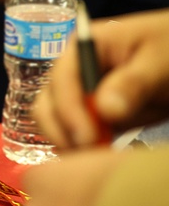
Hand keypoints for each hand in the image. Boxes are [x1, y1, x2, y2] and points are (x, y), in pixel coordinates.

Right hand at [34, 8, 168, 147]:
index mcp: (85, 48)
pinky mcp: (91, 115)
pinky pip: (74, 133)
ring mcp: (80, 93)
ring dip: (67, 141)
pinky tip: (95, 157)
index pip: (63, 80)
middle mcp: (74, 70)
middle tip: (89, 151)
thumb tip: (105, 110)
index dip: (68, 110)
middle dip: (62, 129)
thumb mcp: (159, 61)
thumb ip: (134, 83)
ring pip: (54, 120)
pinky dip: (79, 147)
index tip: (86, 136)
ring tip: (94, 156)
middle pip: (49, 102)